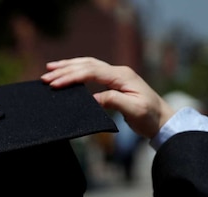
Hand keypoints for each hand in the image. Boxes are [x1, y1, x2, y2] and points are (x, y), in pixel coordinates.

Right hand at [41, 57, 174, 138]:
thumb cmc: (149, 117)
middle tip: (45, 76)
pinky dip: (76, 71)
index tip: (55, 84)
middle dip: (64, 70)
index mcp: (121, 76)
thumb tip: (92, 98)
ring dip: (68, 67)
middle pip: (86, 65)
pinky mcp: (114, 82)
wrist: (162, 119)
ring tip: (50, 69)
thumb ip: (113, 101)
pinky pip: (91, 72)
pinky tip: (66, 73)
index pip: (91, 72)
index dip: (71, 77)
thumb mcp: (133, 110)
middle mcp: (118, 72)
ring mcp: (116, 75)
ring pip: (88, 65)